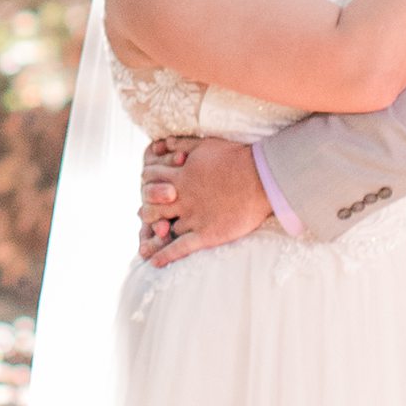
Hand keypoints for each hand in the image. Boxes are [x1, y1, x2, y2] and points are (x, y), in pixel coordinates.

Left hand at [139, 132, 271, 262]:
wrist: (261, 178)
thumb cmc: (236, 158)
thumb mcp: (205, 145)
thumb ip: (182, 145)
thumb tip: (164, 143)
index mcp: (180, 176)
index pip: (150, 179)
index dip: (147, 182)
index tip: (149, 187)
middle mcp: (182, 198)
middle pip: (151, 205)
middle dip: (147, 209)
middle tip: (147, 214)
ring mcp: (193, 218)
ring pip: (163, 228)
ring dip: (154, 234)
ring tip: (144, 242)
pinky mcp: (207, 235)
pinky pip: (180, 248)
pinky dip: (165, 255)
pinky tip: (154, 262)